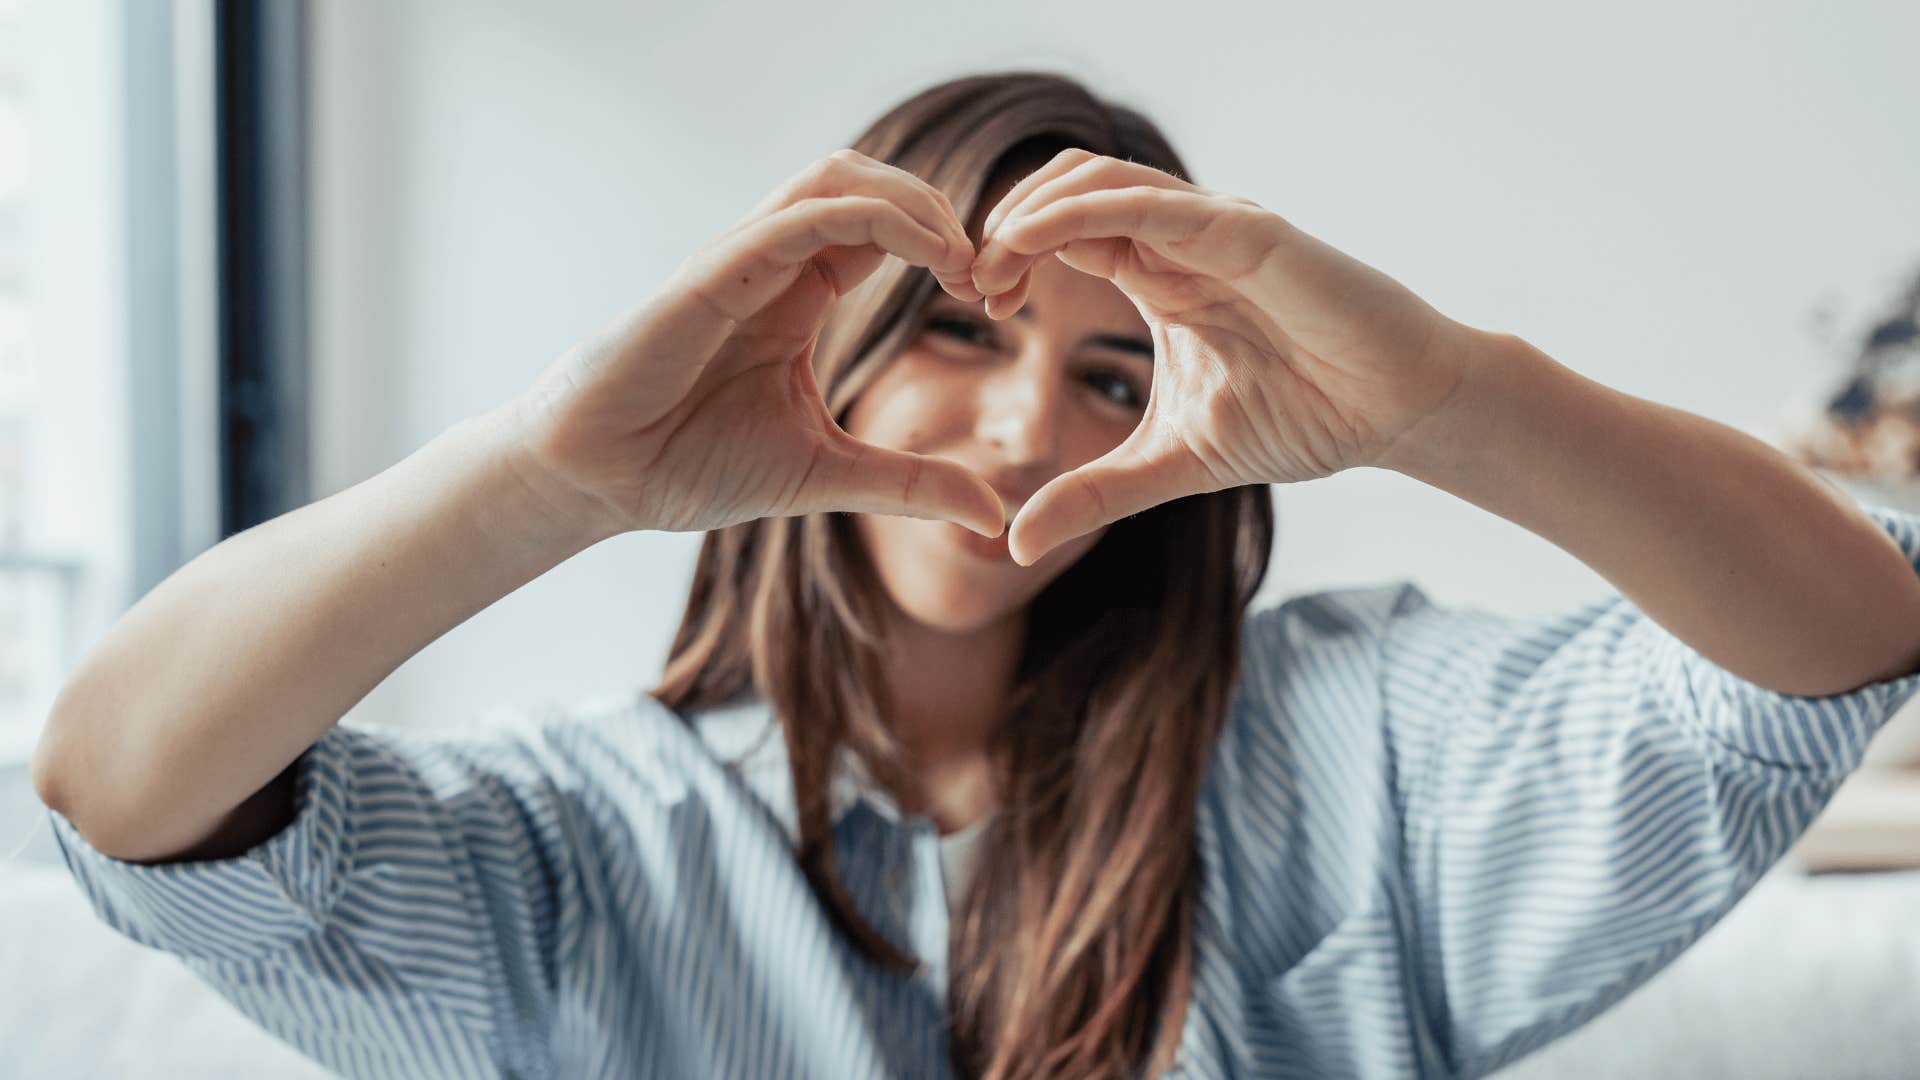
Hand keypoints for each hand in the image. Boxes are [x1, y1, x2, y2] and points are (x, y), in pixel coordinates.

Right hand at [506, 150, 1006, 541]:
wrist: (600, 482)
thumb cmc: (688, 466)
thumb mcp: (826, 476)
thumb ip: (909, 485)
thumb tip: (994, 515)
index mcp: (798, 296)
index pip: (885, 230)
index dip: (949, 248)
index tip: (994, 301)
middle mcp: (774, 265)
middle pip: (871, 183)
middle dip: (943, 212)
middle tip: (989, 275)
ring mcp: (743, 261)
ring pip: (839, 177)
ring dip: (916, 202)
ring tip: (962, 260)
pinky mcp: (716, 272)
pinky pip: (803, 217)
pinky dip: (875, 220)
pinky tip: (929, 259)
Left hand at [968, 149, 1484, 565]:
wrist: (1399, 412)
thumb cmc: (1305, 418)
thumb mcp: (1172, 465)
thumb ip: (1095, 494)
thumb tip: (1014, 545)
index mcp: (1160, 276)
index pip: (1063, 234)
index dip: (1009, 255)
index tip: (977, 301)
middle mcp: (1179, 239)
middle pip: (1066, 189)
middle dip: (1006, 226)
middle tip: (974, 282)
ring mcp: (1212, 228)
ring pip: (1100, 179)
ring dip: (1031, 210)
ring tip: (993, 261)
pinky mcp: (1247, 233)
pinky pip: (1151, 203)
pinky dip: (1083, 210)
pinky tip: (1034, 238)